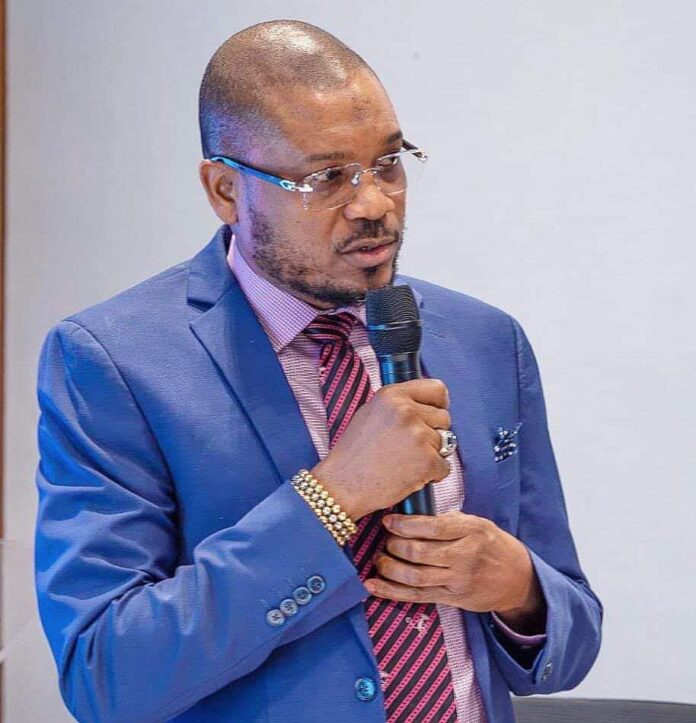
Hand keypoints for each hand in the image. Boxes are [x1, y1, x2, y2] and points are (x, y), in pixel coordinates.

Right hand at [310, 379, 451, 519]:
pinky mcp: (427, 461)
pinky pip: (444, 466)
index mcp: (392, 395)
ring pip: (445, 442)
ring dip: (432, 454)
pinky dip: (432, 475)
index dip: (439, 404)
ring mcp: (418, 435)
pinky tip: (409, 475)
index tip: (434, 414)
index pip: (436, 389)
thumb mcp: (370, 413)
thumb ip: (398, 405)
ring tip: (405, 462)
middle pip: (444, 417)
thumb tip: (425, 405)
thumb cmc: (353, 453)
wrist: (343, 485)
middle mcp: (407, 410)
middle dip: (433, 432)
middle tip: (410, 447)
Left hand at [364, 511, 545, 634]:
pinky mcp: (451, 599)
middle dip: (395, 545)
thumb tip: (412, 513)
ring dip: (390, 568)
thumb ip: (449, 520)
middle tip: (386, 540)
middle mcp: (465, 556)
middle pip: (420, 553)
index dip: (406, 525)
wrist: (518, 580)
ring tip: (379, 559)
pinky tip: (372, 585)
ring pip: (415, 576)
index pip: (433, 528)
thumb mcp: (478, 523)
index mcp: (472, 531)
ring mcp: (457, 580)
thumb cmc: (493, 545)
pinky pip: (416, 596)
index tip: (388, 521)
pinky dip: (391, 592)